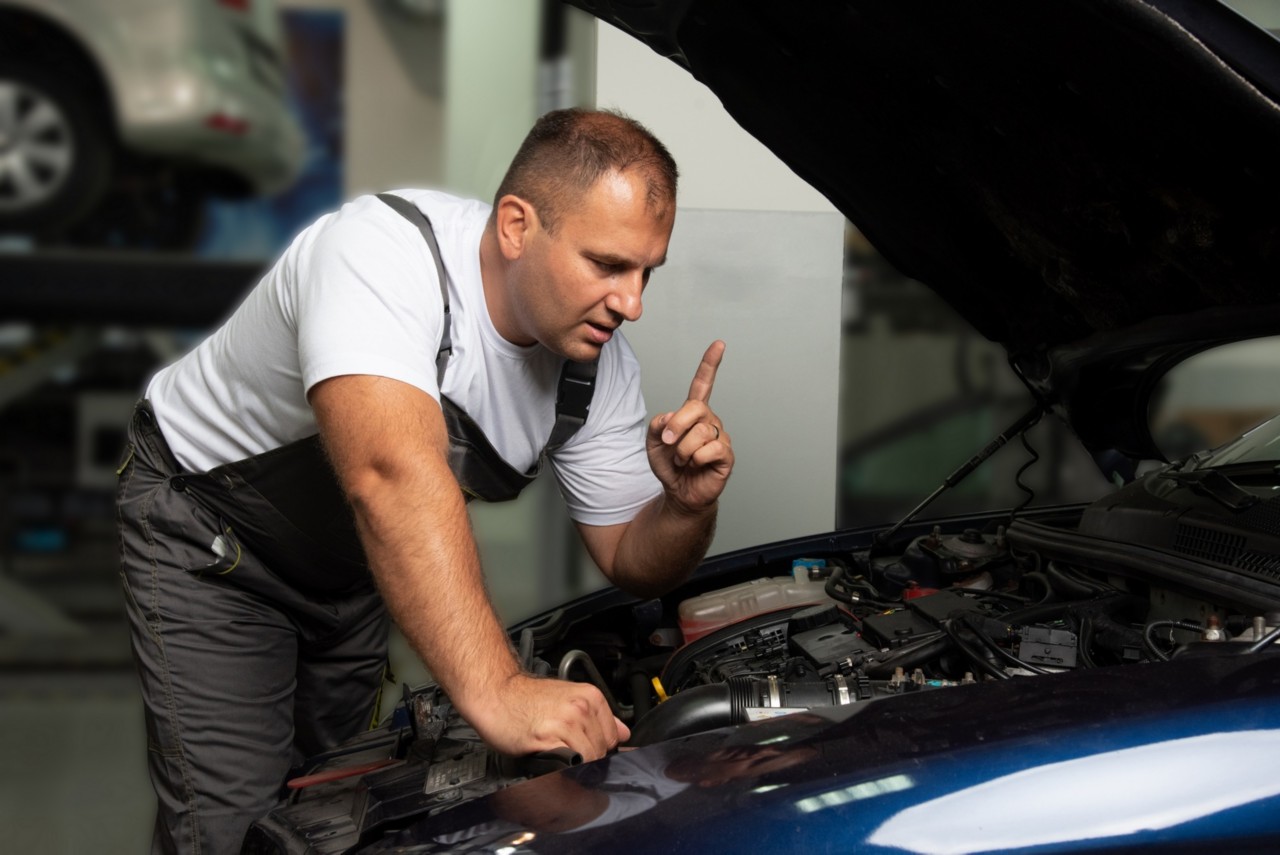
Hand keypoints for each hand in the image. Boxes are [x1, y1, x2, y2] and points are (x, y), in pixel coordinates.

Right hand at [464, 673, 629, 761]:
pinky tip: (550, 757)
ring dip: (574, 764)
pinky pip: (569, 763)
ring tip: (556, 754)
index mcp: (590, 696)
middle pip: (601, 750)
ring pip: (588, 759)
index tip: (585, 748)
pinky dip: (563, 767)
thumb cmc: (526, 698)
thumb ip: (598, 716)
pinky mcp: (548, 738)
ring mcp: (566, 723)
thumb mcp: (568, 698)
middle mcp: (581, 708)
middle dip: (587, 757)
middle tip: (566, 751)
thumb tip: (624, 732)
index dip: (601, 748)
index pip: (613, 736)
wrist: (495, 693)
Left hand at [647, 340, 733, 513]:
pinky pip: (711, 449)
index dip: (710, 364)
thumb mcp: (654, 443)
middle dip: (677, 425)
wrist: (680, 493)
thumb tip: (671, 417)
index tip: (719, 345)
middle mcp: (710, 421)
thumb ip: (658, 425)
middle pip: (696, 408)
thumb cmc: (670, 466)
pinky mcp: (726, 456)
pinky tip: (695, 465)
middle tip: (669, 442)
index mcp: (693, 413)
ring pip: (701, 432)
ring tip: (683, 460)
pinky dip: (695, 459)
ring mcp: (720, 438)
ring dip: (683, 450)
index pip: (703, 384)